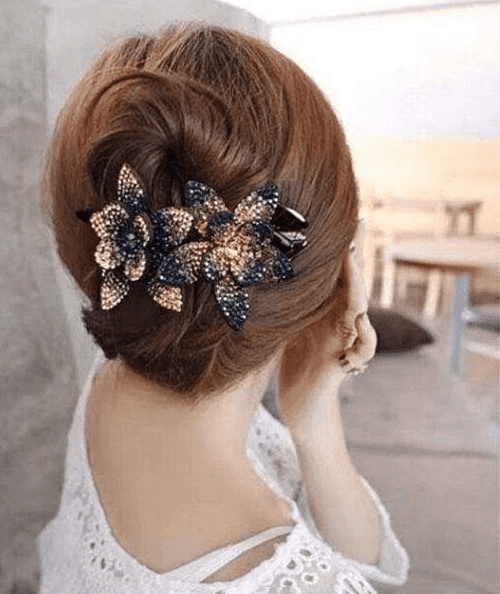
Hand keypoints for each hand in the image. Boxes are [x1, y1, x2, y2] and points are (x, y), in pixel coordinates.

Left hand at [277, 236, 376, 431]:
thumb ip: (282, 301)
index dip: (334, 248)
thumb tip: (256, 271)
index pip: (332, 272)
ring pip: (359, 310)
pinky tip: (361, 322)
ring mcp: (343, 340)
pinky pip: (364, 349)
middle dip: (351, 256)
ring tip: (354, 265)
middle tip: (352, 227)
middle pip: (350, 283)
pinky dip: (365, 338)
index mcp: (321, 308)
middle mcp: (337, 320)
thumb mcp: (284, 324)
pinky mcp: (343, 364)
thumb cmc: (293, 360)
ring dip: (357, 286)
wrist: (301, 403)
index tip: (330, 218)